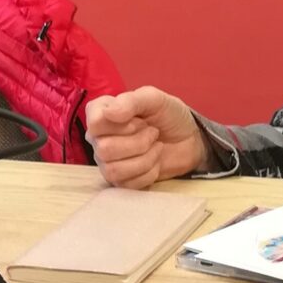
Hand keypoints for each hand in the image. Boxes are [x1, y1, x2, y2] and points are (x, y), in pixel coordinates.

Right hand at [84, 87, 207, 188]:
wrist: (188, 139)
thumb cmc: (168, 115)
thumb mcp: (154, 98)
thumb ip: (131, 101)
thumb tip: (109, 113)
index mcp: (101, 113)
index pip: (95, 123)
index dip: (120, 125)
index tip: (139, 120)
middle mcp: (98, 138)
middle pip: (104, 149)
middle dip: (139, 142)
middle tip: (153, 132)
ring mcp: (107, 162)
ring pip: (113, 170)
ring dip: (145, 158)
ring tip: (156, 146)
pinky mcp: (121, 181)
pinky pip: (127, 184)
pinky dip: (149, 172)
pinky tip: (156, 161)